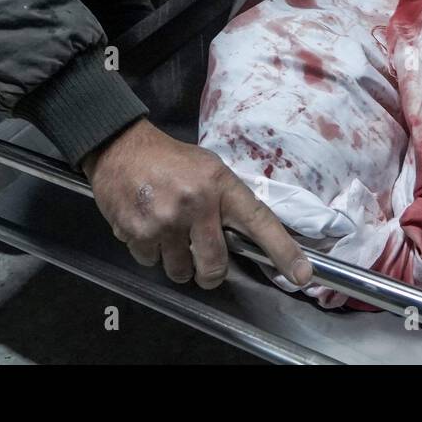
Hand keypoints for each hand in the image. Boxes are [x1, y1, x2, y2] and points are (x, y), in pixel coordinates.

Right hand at [81, 119, 312, 288]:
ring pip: (180, 271)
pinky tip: (147, 227)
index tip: (301, 275)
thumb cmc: (169, 159)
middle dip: (209, 273)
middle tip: (203, 265)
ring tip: (168, 237)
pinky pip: (150, 262)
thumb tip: (246, 239)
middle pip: (214, 265)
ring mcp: (165, 220)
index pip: (259, 222)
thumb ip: (226, 201)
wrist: (120, 147)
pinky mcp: (137, 231)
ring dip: (176, 263)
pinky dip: (149, 251)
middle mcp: (196, 204)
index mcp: (220, 185)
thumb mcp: (208, 168)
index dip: (283, 251)